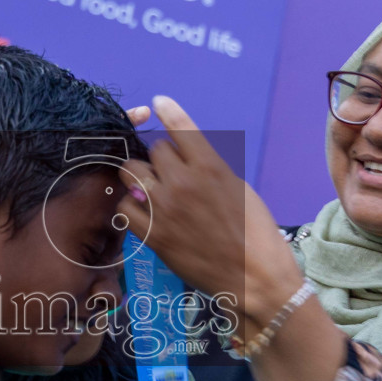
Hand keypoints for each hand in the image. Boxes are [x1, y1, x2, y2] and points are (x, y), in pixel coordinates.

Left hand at [117, 97, 304, 329]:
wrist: (254, 278)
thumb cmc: (257, 234)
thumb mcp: (240, 189)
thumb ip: (211, 170)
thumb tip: (189, 159)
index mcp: (210, 167)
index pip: (180, 128)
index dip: (167, 112)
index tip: (158, 103)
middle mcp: (183, 181)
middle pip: (154, 150)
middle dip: (161, 159)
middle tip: (170, 174)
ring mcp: (164, 208)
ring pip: (132, 173)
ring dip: (140, 178)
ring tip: (152, 191)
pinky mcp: (152, 234)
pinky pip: (124, 208)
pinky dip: (131, 207)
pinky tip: (144, 213)